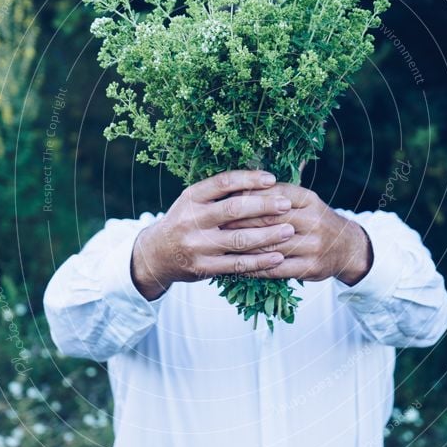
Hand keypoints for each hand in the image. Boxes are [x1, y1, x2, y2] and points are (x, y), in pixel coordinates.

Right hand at [131, 170, 297, 299]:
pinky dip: (260, 261)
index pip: (223, 182)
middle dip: (264, 206)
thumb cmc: (185, 222)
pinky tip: (278, 257)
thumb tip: (262, 181)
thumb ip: (220, 193)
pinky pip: (237, 264)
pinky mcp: (204, 268)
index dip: (249, 179)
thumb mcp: (193, 201)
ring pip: (239, 239)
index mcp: (191, 197)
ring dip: (268, 235)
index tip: (272, 179)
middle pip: (234, 210)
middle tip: (286, 204)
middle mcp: (192, 220)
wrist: (156, 254)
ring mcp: (198, 245)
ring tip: (290, 231)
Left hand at [223, 183, 373, 284]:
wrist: (346, 247)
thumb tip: (238, 186)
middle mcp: (313, 220)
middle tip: (215, 223)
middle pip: (268, 219)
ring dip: (242, 246)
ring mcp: (313, 245)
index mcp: (308, 199)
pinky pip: (275, 269)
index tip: (223, 200)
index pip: (272, 194)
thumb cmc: (314, 220)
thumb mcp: (303, 200)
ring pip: (270, 245)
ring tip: (220, 245)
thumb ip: (276, 193)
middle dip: (239, 221)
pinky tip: (236, 266)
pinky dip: (253, 268)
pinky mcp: (310, 268)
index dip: (246, 197)